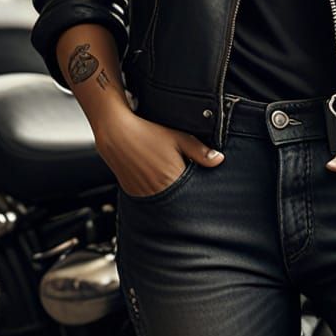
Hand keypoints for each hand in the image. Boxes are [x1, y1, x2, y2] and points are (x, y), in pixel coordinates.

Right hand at [92, 106, 223, 196]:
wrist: (116, 134)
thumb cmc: (147, 133)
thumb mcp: (178, 138)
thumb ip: (200, 151)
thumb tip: (219, 160)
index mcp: (172, 180)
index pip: (194, 194)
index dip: (200, 190)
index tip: (204, 185)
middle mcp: (158, 193)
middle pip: (181, 201)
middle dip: (187, 194)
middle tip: (188, 180)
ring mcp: (144, 196)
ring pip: (166, 202)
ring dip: (172, 194)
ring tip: (169, 177)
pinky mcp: (134, 195)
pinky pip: (151, 200)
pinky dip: (158, 193)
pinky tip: (156, 178)